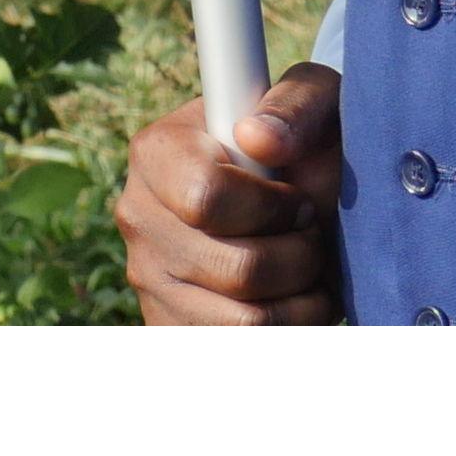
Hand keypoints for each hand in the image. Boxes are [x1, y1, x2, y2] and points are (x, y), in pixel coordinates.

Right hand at [118, 65, 345, 324]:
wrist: (298, 189)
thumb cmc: (306, 141)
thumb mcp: (316, 103)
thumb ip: (295, 107)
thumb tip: (259, 139)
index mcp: (157, 152)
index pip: (205, 198)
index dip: (273, 207)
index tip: (299, 200)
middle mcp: (139, 217)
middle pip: (237, 270)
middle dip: (300, 257)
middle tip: (309, 236)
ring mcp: (148, 278)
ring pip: (244, 322)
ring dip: (300, 301)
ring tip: (306, 270)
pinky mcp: (168, 326)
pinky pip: (236, 351)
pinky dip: (284, 333)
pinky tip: (291, 302)